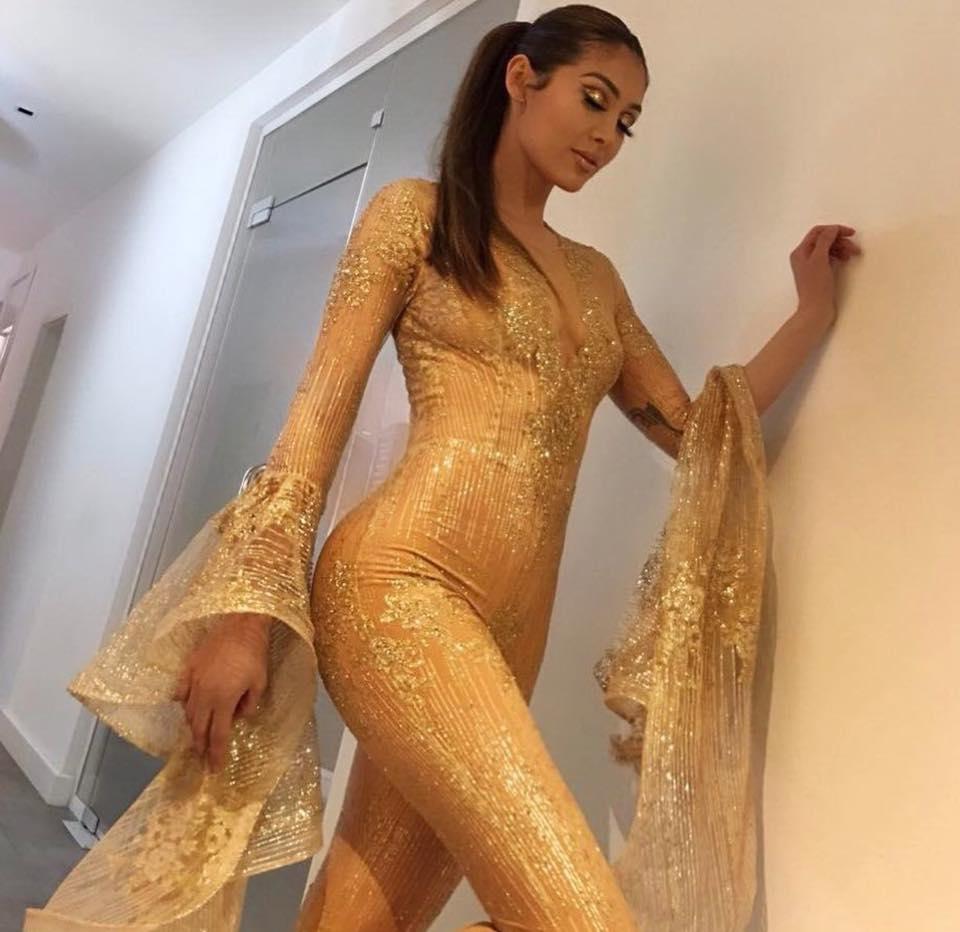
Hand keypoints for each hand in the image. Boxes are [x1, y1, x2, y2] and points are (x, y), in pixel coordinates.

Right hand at [172, 613, 271, 772]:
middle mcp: (204, 694)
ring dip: (192, 727)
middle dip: (200, 746)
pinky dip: (182, 703)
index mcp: (223, 700)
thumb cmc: (255, 653)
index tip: (214, 769)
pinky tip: (185, 708)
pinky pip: (180, 692)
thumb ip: (248, 705)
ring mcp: (193, 680)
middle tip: (202, 759)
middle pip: (199, 728)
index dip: (216, 754)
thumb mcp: (260, 683)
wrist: (241, 624)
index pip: (218, 735)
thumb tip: (239, 717)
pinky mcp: (188, 667)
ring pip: (188, 712)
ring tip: (197, 736)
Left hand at [790, 224, 861, 326]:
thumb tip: (832, 229)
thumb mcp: (820, 259)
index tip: (851, 234)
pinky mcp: (818, 274)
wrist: (816, 310)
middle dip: (840, 241)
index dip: (835, 229)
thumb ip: (825, 241)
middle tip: (854, 248)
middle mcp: (803, 257)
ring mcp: (811, 265)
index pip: (818, 232)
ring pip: (828, 249)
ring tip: (853, 254)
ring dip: (842, 248)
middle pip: (824, 240)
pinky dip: (838, 256)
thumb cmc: (816, 286)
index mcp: (800, 251)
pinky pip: (829, 258)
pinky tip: (846, 260)